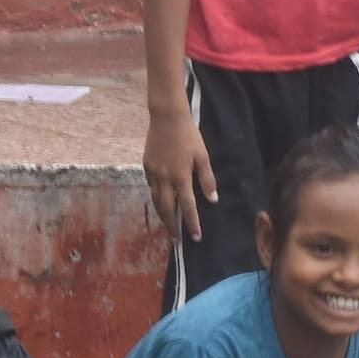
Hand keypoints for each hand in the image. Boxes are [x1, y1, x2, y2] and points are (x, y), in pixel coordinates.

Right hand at [144, 112, 214, 242]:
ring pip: (155, 201)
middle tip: (177, 239)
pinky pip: (151, 187)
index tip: (195, 237)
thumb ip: (207, 179)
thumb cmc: (189, 136)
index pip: (187, 206)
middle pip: (166, 209)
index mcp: (181, 177)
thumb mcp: (203, 156)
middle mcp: (165, 179)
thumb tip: (212, 200)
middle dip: (172, 226)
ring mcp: (153, 173)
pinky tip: (160, 202)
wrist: (166, 118)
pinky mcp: (146, 166)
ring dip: (162, 215)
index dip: (192, 223)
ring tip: (168, 225)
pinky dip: (156, 198)